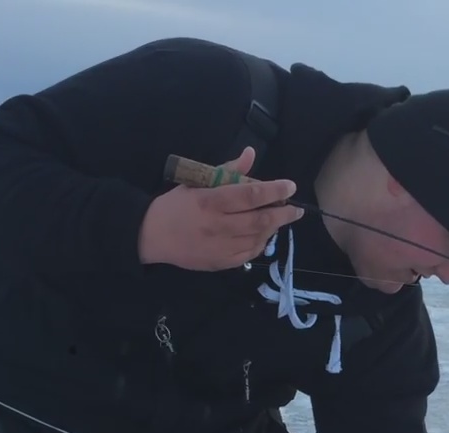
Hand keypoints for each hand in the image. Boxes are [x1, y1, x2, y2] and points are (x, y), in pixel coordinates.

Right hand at [137, 146, 303, 270]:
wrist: (152, 236)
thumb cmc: (176, 205)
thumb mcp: (197, 181)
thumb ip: (227, 170)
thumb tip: (251, 153)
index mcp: (210, 201)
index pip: (250, 195)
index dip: (274, 190)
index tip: (290, 186)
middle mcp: (217, 226)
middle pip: (260, 220)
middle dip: (283, 214)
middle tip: (296, 210)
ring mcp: (219, 247)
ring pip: (258, 239)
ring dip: (274, 228)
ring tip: (280, 219)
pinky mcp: (220, 263)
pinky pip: (249, 254)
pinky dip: (261, 243)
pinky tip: (265, 235)